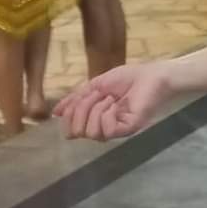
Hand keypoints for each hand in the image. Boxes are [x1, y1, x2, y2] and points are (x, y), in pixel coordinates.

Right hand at [55, 61, 174, 139]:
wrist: (150, 75)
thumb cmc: (127, 78)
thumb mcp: (94, 85)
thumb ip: (75, 99)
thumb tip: (56, 112)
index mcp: (95, 120)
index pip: (71, 129)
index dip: (70, 113)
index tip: (82, 96)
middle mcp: (104, 128)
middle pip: (77, 132)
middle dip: (81, 109)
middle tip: (96, 95)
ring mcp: (116, 130)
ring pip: (90, 132)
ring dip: (95, 110)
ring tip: (109, 98)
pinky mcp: (128, 129)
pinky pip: (106, 130)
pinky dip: (106, 113)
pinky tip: (117, 104)